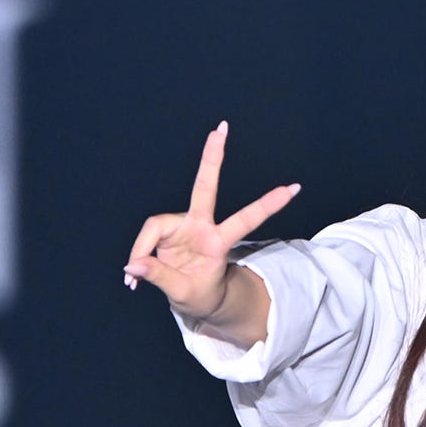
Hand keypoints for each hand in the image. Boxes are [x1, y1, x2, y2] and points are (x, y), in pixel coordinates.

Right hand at [123, 121, 298, 321]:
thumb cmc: (201, 294)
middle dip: (212, 158)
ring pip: (154, 228)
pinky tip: (132, 282)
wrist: (199, 298)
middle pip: (205, 187)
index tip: (293, 188)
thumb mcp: (184, 293)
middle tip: (222, 128)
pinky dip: (137, 259)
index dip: (267, 205)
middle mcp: (202, 227)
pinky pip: (145, 240)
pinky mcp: (167, 232)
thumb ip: (160, 277)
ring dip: (142, 253)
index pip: (246, 219)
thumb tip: (133, 264)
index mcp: (219, 242)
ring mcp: (184, 227)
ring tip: (134, 284)